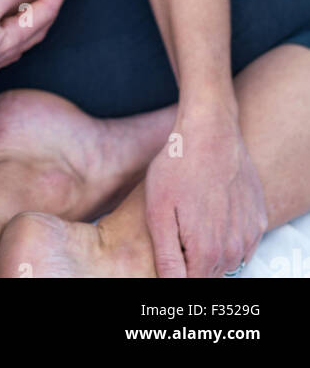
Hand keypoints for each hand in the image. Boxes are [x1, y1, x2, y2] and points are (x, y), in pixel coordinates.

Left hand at [144, 103, 267, 276]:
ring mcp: (249, 235)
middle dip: (192, 261)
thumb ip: (166, 255)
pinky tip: (213, 212)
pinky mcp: (258, 219)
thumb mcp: (158, 210)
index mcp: (207, 251)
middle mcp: (233, 250)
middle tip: (178, 227)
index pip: (191, 284)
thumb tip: (171, 284)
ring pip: (227, 261)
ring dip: (211, 249)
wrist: (211, 132)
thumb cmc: (178, 166)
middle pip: (209, 274)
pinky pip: (243, 244)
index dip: (176, 271)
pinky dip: (228, 236)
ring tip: (194, 217)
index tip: (168, 248)